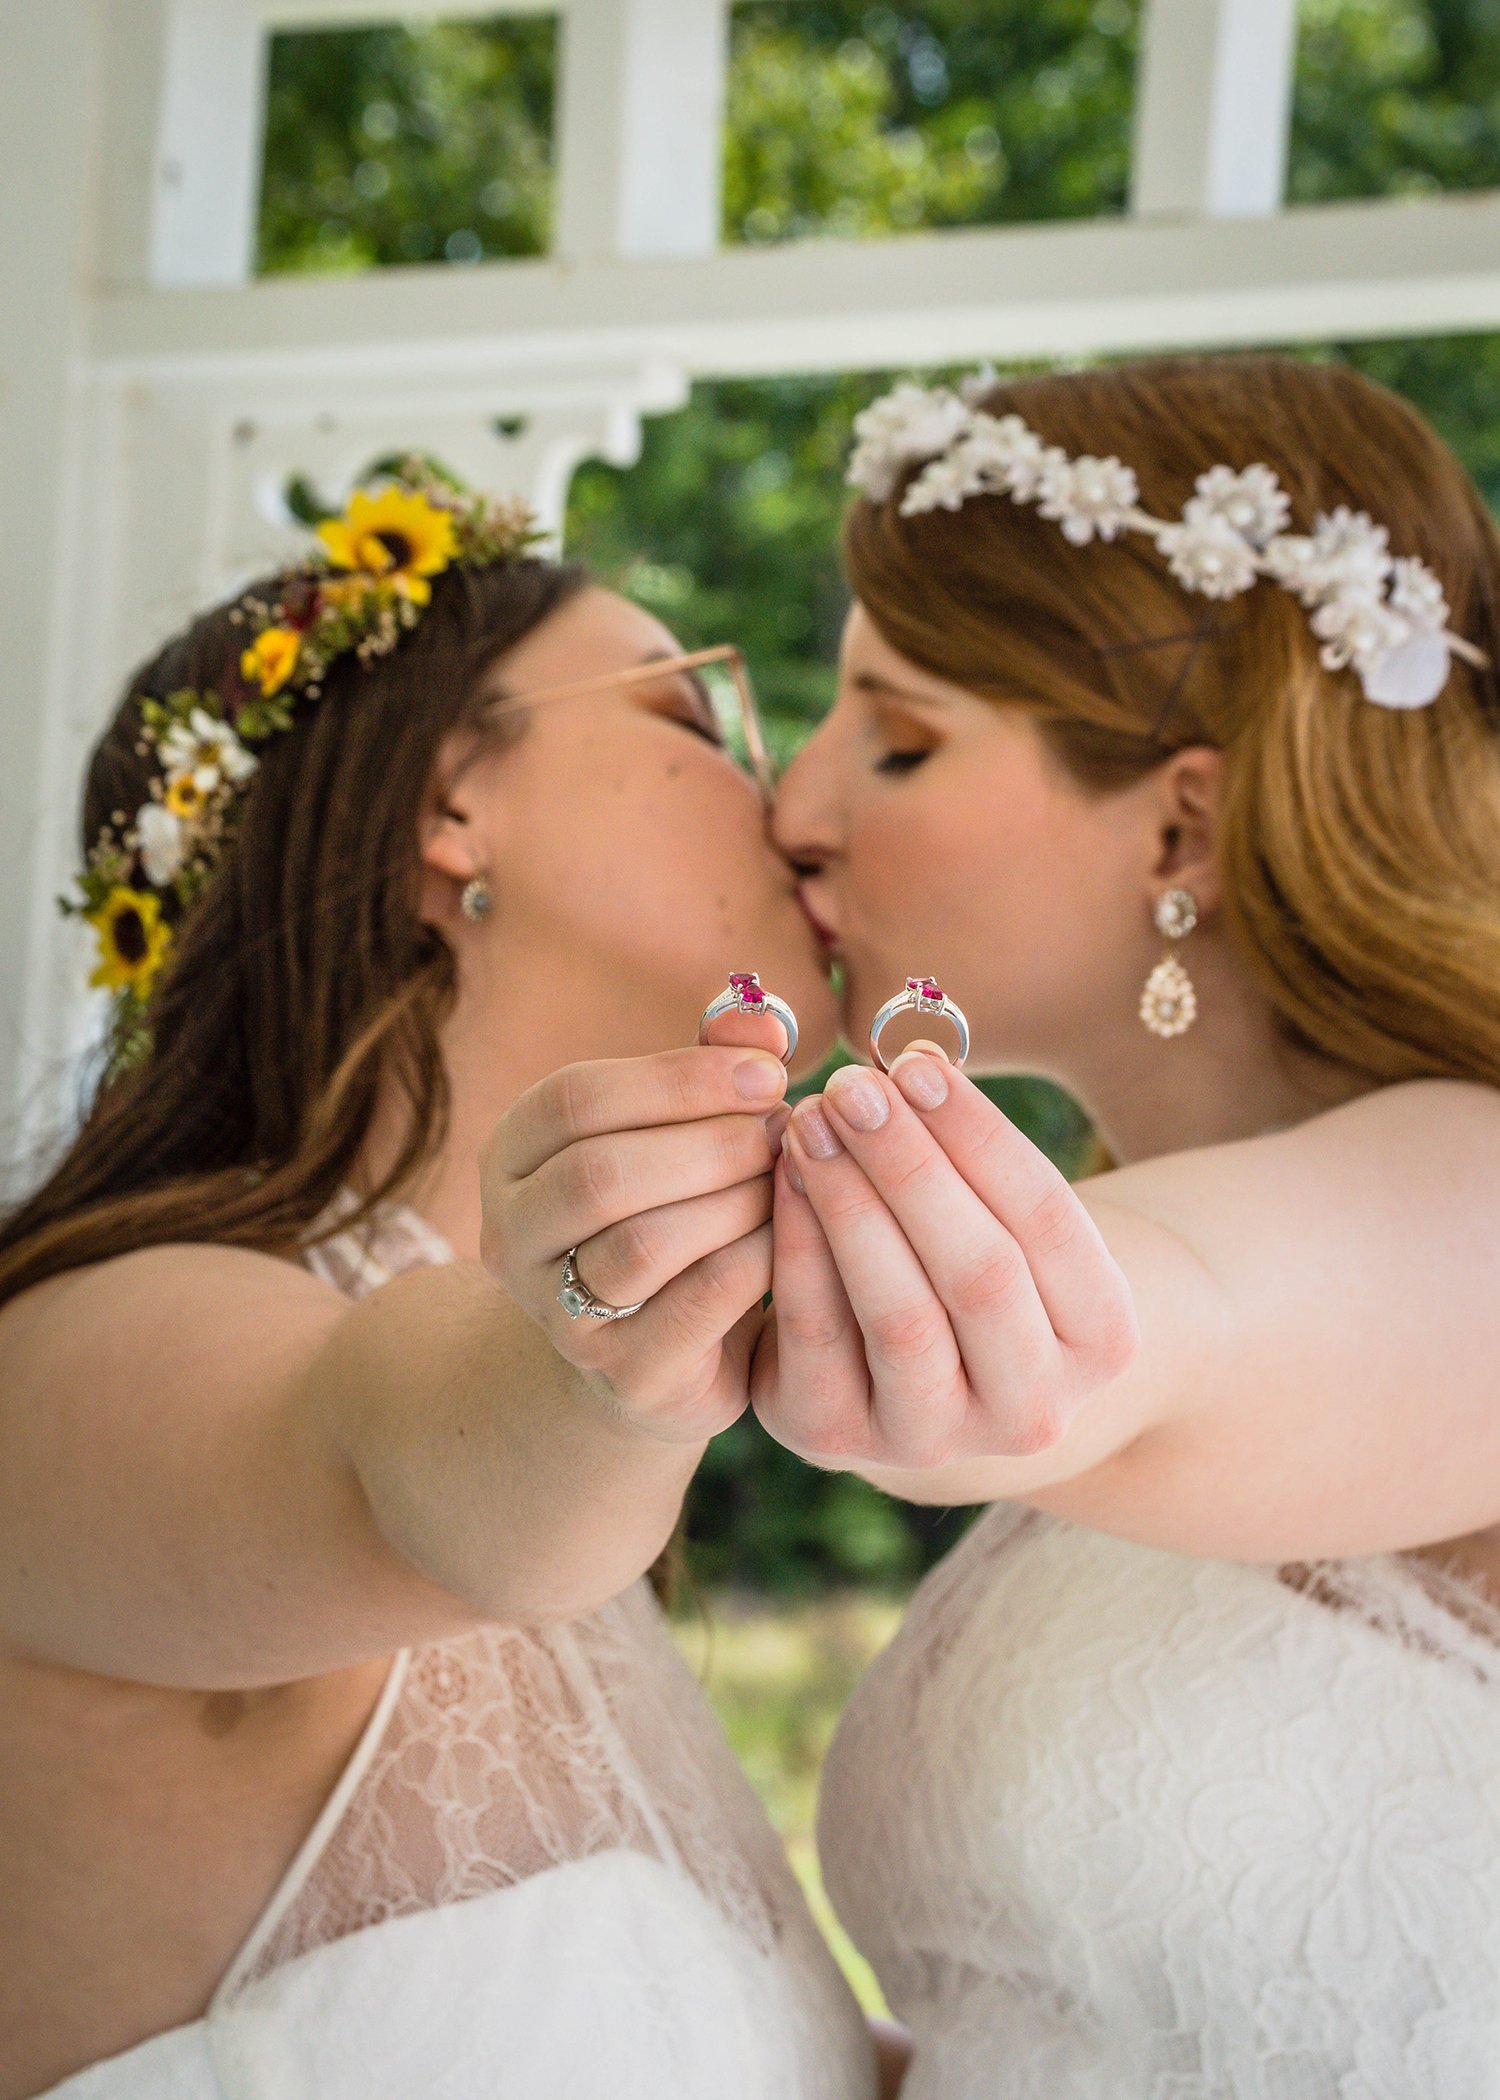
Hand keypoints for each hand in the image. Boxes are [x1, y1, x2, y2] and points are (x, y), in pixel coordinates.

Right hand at [480, 1010, 790, 1446]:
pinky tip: (794, 1232)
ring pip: (641, 1244)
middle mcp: (513, 1236)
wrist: (654, 1355)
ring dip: (733, 1200)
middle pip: (599, 1173)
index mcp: (512, 1154)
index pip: (575, 1099)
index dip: (678, 1078)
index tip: (770, 1070)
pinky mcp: (625, 1373)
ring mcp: (558, 1314)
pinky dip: (755, 1258)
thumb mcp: (678, 1131)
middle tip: (786, 1130)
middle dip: (709, 1143)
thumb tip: (760, 1019)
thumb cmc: (672, 1210)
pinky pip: (696, 1306)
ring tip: (789, 1178)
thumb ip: (712, 1068)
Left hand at [753, 1047, 1137, 1470]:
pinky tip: (781, 1174)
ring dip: (851, 1203)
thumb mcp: (997, 1218)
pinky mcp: (838, 1437)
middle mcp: (1033, 1410)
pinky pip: (817, 1334)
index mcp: (1103, 1343)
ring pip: (901, 1314)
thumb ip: (969, 1149)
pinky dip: (798, 1245)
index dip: (978, 1136)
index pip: (1048, 1221)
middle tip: (852, 1086)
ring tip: (810, 1121)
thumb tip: (912, 1058)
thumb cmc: (963, 1259)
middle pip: (980, 1273)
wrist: (905, 1378)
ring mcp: (935, 1438)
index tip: (916, 1063)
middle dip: (911, 1167)